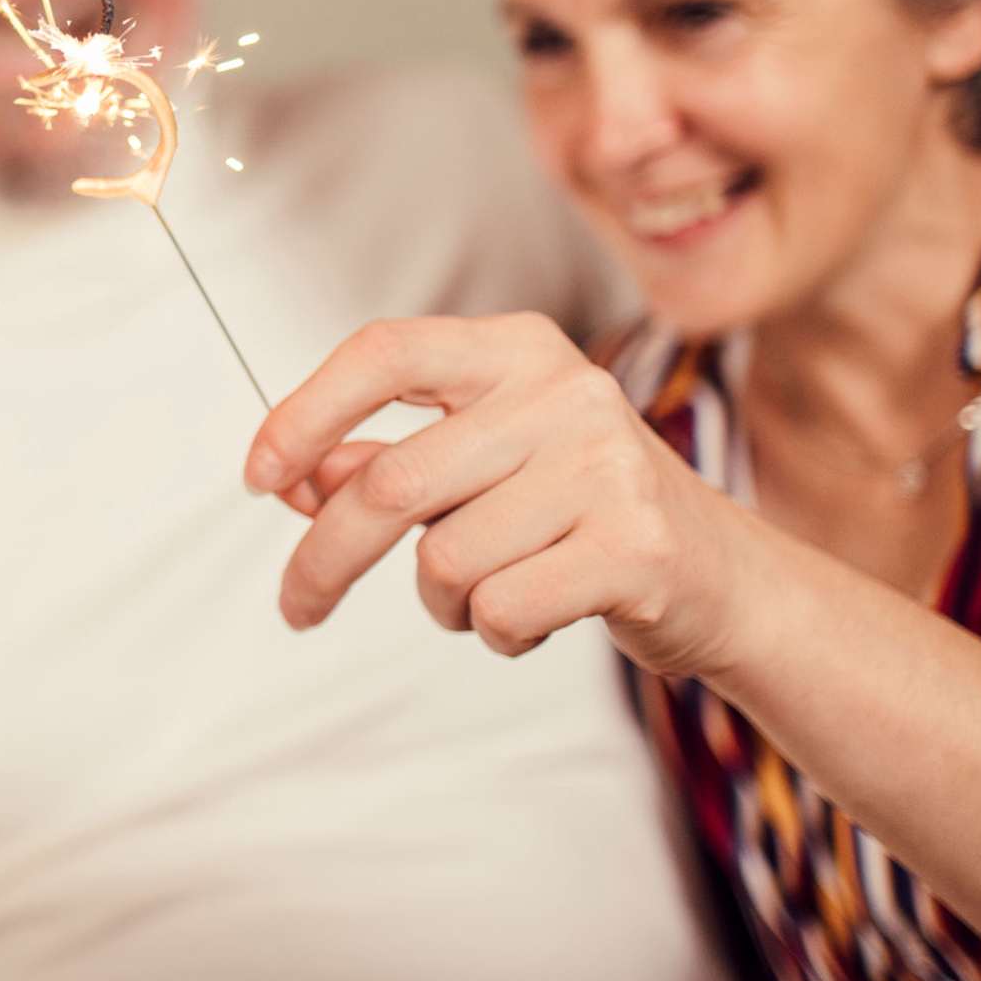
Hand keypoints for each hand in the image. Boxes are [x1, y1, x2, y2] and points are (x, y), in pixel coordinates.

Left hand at [244, 313, 763, 676]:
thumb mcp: (479, 468)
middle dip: (325, 556)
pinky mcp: (636, 546)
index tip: (257, 477)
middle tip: (296, 606)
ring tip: (492, 591)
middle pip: (390, 480)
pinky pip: (500, 608)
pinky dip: (495, 632)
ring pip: (443, 558)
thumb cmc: (575, 514)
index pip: (383, 352)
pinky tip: (541, 613)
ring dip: (442, 601)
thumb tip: (289, 477)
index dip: (304, 414)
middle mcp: (564, 391)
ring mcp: (607, 465)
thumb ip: (385, 462)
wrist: (723, 577)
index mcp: (516, 349)